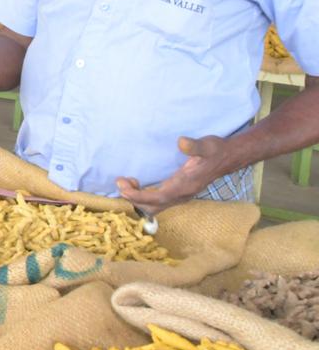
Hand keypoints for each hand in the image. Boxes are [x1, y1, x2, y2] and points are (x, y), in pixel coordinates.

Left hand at [116, 136, 230, 214]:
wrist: (229, 157)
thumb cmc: (216, 150)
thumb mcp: (207, 145)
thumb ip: (194, 145)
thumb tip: (181, 142)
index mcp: (185, 186)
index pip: (157, 198)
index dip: (138, 196)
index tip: (123, 186)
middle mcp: (182, 195)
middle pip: (153, 207)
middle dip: (133, 199)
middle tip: (121, 182)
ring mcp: (181, 196)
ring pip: (155, 206)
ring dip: (138, 199)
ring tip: (127, 182)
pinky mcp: (179, 193)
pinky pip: (158, 201)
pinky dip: (144, 197)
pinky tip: (138, 183)